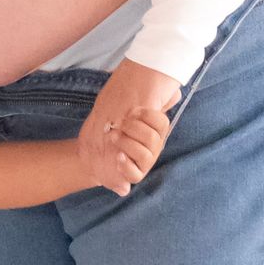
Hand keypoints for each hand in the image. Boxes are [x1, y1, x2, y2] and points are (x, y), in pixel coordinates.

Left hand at [80, 61, 179, 191]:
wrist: (91, 151)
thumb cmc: (109, 125)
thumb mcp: (121, 107)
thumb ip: (142, 97)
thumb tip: (172, 90)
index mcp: (152, 128)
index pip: (161, 122)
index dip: (147, 115)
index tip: (131, 110)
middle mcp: (152, 146)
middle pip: (154, 138)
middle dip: (134, 128)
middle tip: (118, 124)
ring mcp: (144, 161)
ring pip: (146, 156)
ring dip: (127, 144)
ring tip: (113, 137)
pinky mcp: (133, 174)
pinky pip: (136, 174)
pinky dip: (126, 165)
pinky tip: (117, 156)